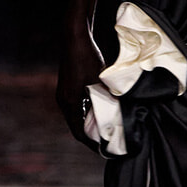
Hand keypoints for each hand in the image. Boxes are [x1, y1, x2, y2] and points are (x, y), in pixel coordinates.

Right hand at [56, 24, 104, 145]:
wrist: (75, 37)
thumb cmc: (88, 57)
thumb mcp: (102, 80)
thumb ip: (111, 98)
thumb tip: (124, 112)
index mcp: (70, 102)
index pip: (79, 133)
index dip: (92, 144)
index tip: (105, 150)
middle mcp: (63, 100)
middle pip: (76, 126)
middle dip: (92, 136)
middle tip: (108, 141)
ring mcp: (63, 93)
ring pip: (76, 116)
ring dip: (88, 124)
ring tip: (105, 129)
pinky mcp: (66, 87)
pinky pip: (75, 107)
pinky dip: (86, 112)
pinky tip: (99, 111)